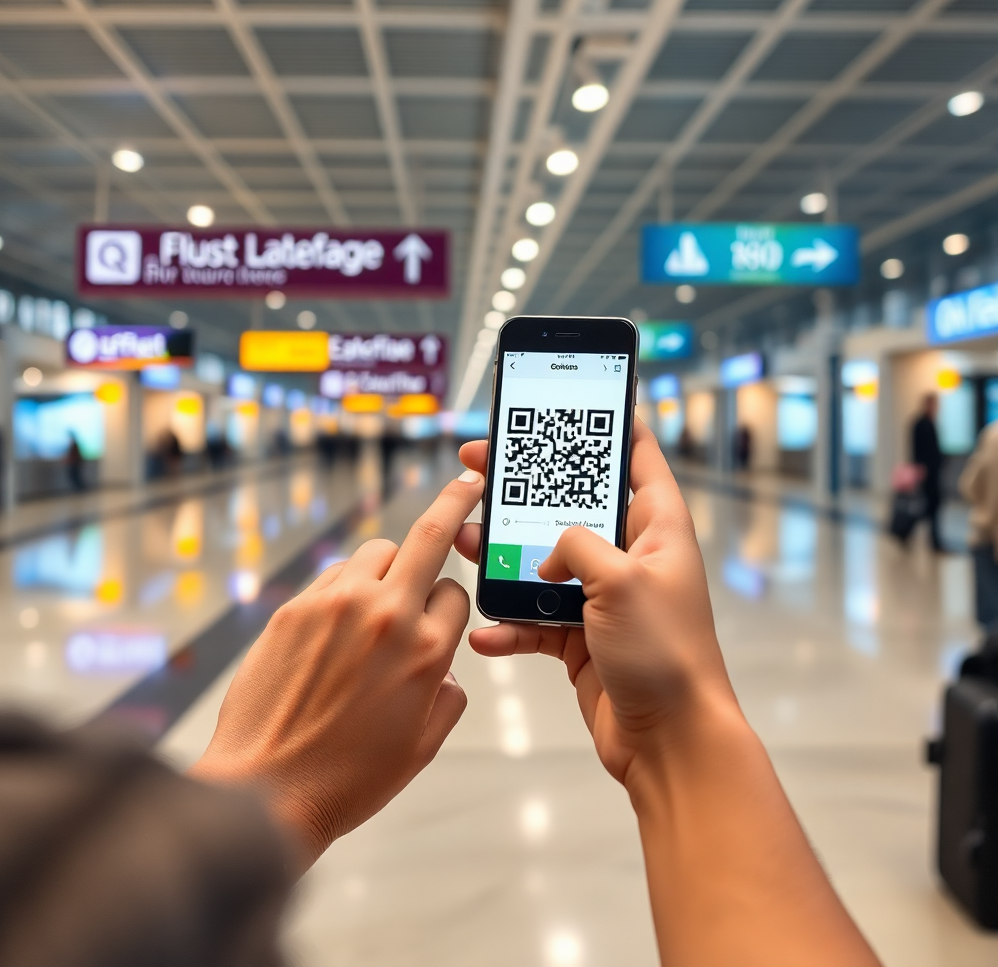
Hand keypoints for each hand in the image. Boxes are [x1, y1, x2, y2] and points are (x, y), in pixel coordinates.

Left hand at [190, 469, 484, 871]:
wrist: (265, 790)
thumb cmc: (345, 777)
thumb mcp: (423, 746)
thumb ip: (448, 695)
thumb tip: (447, 667)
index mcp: (427, 653)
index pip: (455, 593)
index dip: (448, 608)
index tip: (439, 614)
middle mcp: (385, 616)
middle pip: (428, 535)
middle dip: (453, 505)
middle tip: (464, 485)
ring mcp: (336, 606)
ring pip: (376, 550)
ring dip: (386, 567)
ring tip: (372, 603)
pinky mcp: (293, 608)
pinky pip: (332, 575)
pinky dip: (343, 587)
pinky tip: (333, 625)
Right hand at [456, 425, 880, 966]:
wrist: (670, 743)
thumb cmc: (666, 656)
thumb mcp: (621, 581)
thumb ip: (576, 545)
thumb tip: (548, 553)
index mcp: (657, 529)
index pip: (638, 457)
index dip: (614, 421)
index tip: (585, 394)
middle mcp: (631, 557)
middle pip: (572, 506)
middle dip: (528, 488)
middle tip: (483, 462)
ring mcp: (605, 598)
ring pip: (545, 561)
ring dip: (504, 557)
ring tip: (465, 541)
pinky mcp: (583, 636)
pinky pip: (536, 619)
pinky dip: (510, 624)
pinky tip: (487, 631)